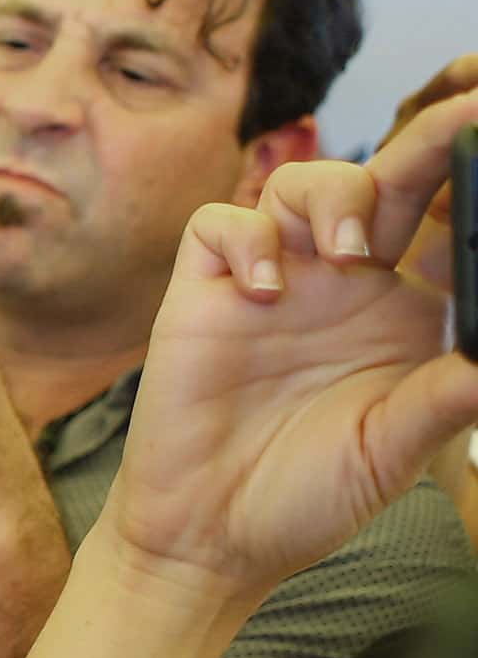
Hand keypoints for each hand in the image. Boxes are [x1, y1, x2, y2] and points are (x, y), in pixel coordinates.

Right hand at [108, 89, 477, 603]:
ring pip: (302, 184)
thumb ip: (450, 396)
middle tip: (464, 117)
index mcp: (407, 316)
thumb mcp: (397, 448)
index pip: (451, 227)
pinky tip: (263, 292)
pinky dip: (244, 240)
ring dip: (332, 195)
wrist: (209, 540)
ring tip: (345, 251)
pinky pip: (220, 226)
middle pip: (388, 183)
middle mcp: (343, 288)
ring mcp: (273, 285)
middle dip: (427, 143)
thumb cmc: (308, 497)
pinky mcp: (205, 296)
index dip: (473, 181)